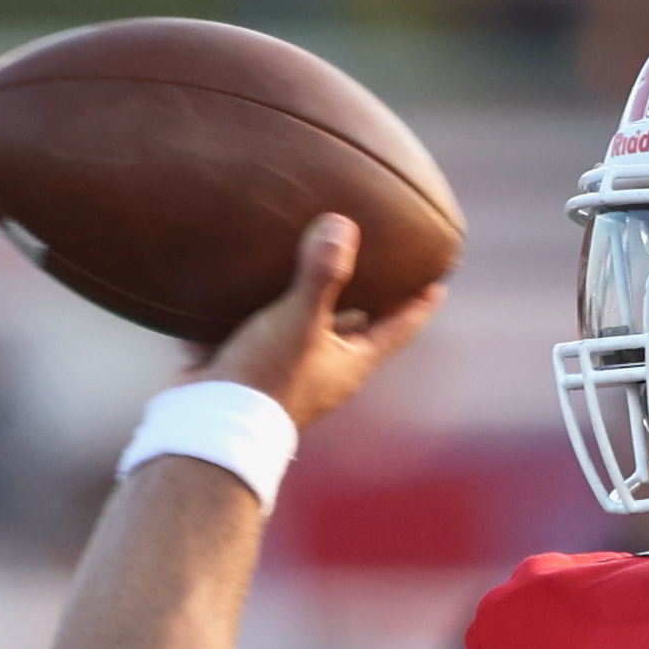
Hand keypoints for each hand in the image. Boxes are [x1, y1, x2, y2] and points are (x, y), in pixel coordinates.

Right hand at [201, 214, 447, 429]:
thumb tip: (343, 225)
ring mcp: (289, 376)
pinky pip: (262, 337)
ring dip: (310, 306)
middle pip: (355, 331)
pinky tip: (247, 287)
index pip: (397, 330)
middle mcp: (325, 372)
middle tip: (375, 268)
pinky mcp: (251, 373)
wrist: (209, 423)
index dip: (418, 306)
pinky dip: (260, 315)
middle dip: (364, 301)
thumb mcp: (298, 320)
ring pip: (307, 333)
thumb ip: (321, 274)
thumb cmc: (267, 376)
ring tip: (311, 268)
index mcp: (349, 363)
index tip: (439, 283)